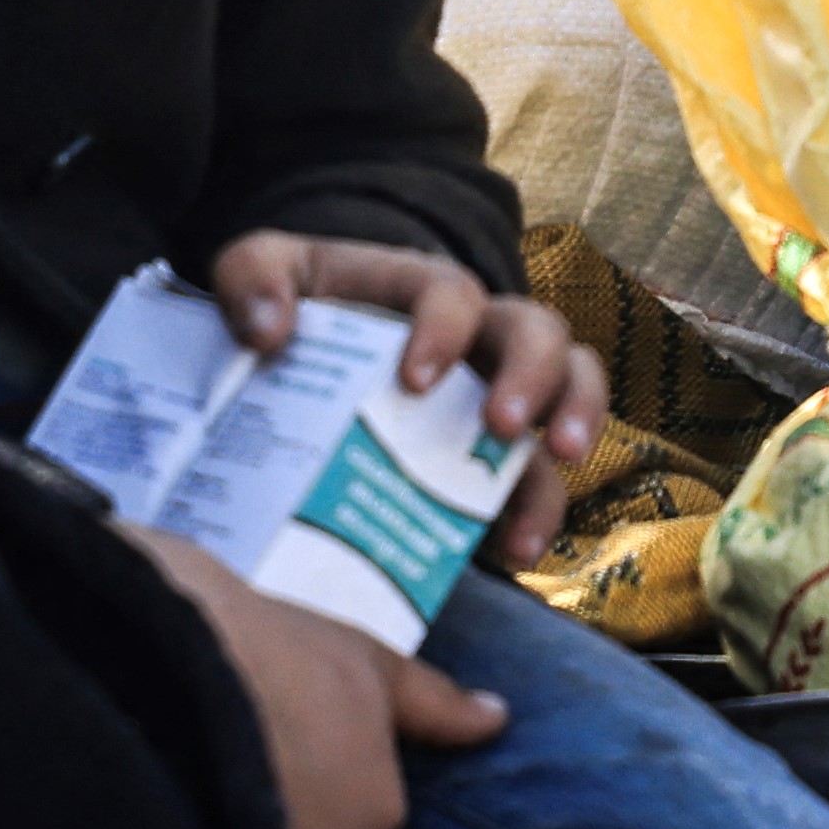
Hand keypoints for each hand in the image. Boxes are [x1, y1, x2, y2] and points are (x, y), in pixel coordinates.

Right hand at [133, 531, 509, 828]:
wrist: (180, 655)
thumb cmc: (283, 652)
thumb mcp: (369, 664)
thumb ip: (436, 704)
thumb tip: (498, 718)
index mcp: (378, 815)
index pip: (364, 825)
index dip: (329, 789)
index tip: (295, 752)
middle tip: (257, 765)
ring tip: (217, 791)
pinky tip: (195, 823)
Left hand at [206, 230, 605, 562]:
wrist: (295, 368)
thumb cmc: (287, 310)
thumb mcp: (259, 275)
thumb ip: (251, 279)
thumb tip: (267, 331)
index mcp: (420, 290)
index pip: (453, 292)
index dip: (444, 329)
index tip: (413, 379)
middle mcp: (476, 336)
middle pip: (539, 331)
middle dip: (534, 376)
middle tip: (504, 426)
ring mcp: (495, 395)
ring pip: (571, 388)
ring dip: (577, 423)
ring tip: (559, 466)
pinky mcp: (494, 461)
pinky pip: (541, 478)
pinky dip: (539, 513)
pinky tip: (513, 553)